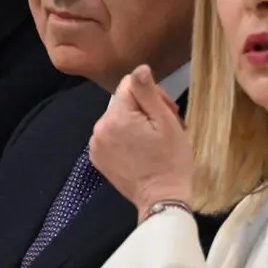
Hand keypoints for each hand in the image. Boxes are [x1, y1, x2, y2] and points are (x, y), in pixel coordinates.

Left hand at [89, 65, 194, 220]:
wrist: (162, 200)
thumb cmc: (171, 161)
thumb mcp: (166, 122)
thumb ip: (148, 92)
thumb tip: (139, 68)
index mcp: (115, 116)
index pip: (131, 84)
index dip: (152, 93)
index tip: (168, 110)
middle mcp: (99, 128)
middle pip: (123, 100)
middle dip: (144, 108)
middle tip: (166, 126)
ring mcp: (96, 144)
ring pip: (118, 117)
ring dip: (135, 122)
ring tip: (154, 140)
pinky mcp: (97, 158)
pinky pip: (111, 134)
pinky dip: (124, 137)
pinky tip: (141, 150)